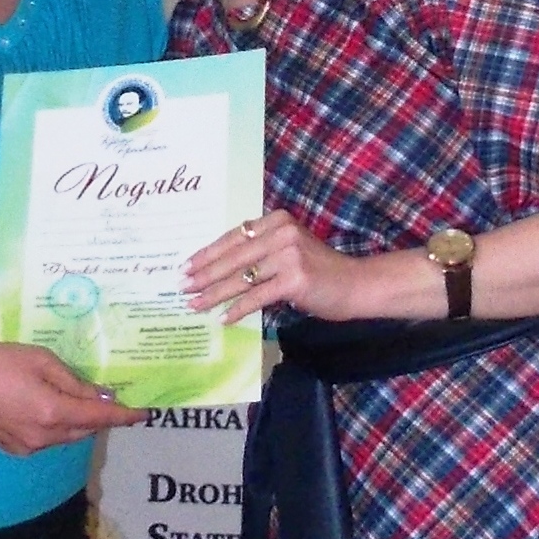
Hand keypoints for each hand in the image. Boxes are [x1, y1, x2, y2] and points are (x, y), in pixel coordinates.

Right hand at [0, 338, 146, 456]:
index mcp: (53, 412)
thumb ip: (74, 381)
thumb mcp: (40, 361)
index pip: (101, 417)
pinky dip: (57, 427)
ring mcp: (28, 448)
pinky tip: (49, 408)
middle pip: (86, 430)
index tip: (146, 413)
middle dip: (99, 416)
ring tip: (75, 398)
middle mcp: (45, 437)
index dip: (126, 416)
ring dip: (77, 421)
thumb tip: (99, 397)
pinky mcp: (14, 449)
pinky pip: (48, 440)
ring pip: (67, 437)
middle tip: (107, 396)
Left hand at [186, 210, 394, 326]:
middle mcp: (281, 233)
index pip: (233, 236)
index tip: (187, 266)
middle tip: (181, 287)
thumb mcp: (289, 250)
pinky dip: (238, 308)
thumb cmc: (320, 271)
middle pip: (233, 256)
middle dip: (204, 274)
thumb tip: (220, 269)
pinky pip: (257, 296)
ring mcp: (288, 255)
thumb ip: (261, 251)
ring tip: (194, 304)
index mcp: (276, 221)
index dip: (207, 253)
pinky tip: (223, 317)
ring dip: (214, 293)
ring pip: (241, 277)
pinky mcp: (294, 279)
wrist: (356, 284)